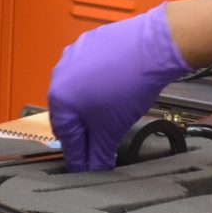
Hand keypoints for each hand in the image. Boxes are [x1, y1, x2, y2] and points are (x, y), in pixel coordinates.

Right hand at [48, 5, 188, 170]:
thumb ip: (98, 154)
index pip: (67, 139)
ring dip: (92, 108)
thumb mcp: (111, 130)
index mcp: (58, 99)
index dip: (79, 158)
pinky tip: (116, 90)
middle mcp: (59, 76)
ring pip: (79, 93)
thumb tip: (94, 168)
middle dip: (85, 132)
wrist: (153, 47)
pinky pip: (89, 72)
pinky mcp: (89, 44)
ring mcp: (73, 57)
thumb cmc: (129, 82)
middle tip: (101, 144)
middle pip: (70, 116)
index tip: (86, 167)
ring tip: (113, 115)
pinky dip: (99, 85)